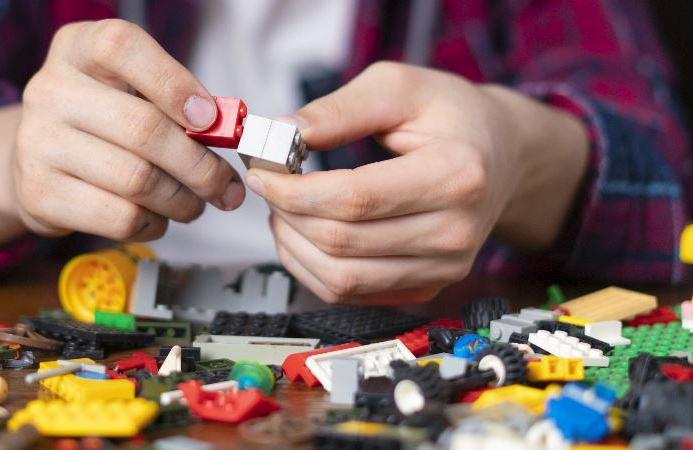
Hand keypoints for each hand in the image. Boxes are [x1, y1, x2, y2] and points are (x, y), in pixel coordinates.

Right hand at [14, 20, 243, 240]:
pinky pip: (119, 217)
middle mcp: (50, 91)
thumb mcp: (133, 92)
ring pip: (137, 181)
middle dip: (200, 166)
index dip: (173, 83)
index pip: (121, 47)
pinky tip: (157, 217)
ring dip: (182, 201)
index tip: (210, 118)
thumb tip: (227, 132)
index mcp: (78, 49)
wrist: (37, 160)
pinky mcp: (40, 194)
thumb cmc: (103, 121)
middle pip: (144, 129)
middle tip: (225, 187)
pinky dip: (153, 224)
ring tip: (194, 204)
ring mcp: (39, 143)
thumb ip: (175, 103)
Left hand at [247, 62, 587, 303]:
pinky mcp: (426, 287)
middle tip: (268, 187)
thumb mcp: (400, 87)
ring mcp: (444, 268)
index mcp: (457, 175)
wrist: (502, 156)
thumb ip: (339, 109)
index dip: (295, 191)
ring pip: (341, 279)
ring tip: (282, 211)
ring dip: (293, 247)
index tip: (263, 173)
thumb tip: (281, 135)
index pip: (355, 199)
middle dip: (287, 215)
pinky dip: (312, 269)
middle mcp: (456, 232)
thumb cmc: (451, 117)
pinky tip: (303, 236)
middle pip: (342, 243)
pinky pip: (351, 294)